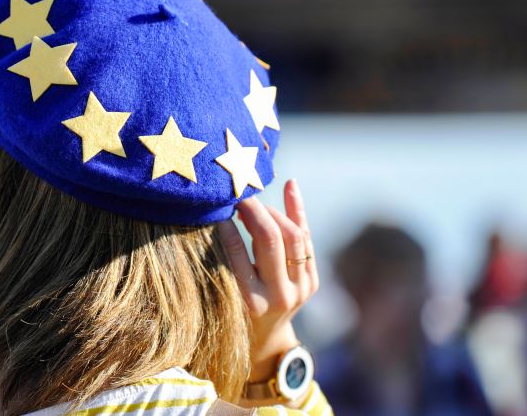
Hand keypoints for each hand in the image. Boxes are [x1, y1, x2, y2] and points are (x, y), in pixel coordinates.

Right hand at [219, 179, 318, 383]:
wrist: (265, 340)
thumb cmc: (232, 313)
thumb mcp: (222, 294)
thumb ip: (220, 259)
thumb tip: (214, 216)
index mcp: (251, 302)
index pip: (238, 253)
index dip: (227, 226)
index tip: (217, 209)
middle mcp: (279, 296)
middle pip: (270, 239)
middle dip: (254, 210)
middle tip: (238, 196)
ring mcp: (301, 288)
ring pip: (294, 235)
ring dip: (274, 211)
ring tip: (255, 202)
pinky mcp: (312, 280)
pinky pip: (306, 238)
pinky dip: (297, 211)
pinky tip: (290, 186)